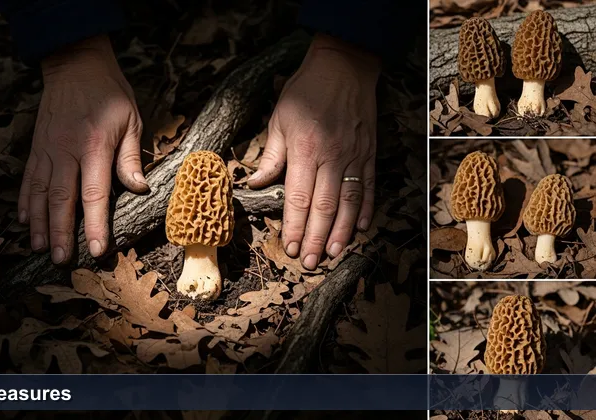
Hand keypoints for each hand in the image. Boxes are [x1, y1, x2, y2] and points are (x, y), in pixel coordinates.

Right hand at [19, 35, 147, 263]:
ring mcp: (47, 150)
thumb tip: (139, 189)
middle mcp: (66, 152)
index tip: (95, 250)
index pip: (94, 194)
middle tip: (61, 260)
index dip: (94, 225)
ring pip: (40, 193)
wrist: (75, 64)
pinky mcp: (37, 147)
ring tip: (40, 248)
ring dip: (39, 223)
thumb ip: (131, 157)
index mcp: (94, 148)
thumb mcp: (131, 120)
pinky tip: (25, 220)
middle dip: (60, 232)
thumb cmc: (109, 94)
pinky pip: (28, 178)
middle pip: (61, 200)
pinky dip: (26, 201)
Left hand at [247, 34, 379, 269]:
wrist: (344, 65)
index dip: (296, 227)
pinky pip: (369, 186)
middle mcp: (332, 157)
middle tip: (312, 262)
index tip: (291, 247)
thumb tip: (255, 183)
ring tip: (334, 253)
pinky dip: (366, 209)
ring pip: (349, 202)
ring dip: (341, 231)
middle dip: (317, 238)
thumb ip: (271, 156)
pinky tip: (360, 228)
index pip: (299, 198)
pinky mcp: (369, 152)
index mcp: (305, 150)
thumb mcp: (279, 119)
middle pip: (324, 207)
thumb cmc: (305, 91)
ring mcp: (354, 156)